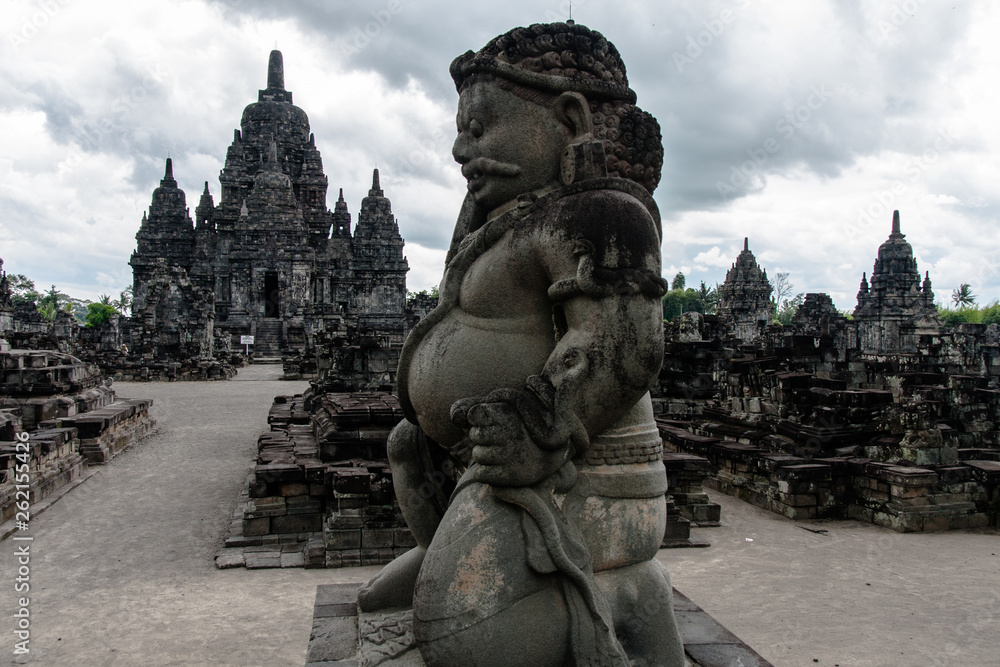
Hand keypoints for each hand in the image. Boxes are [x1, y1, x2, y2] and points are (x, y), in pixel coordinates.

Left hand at [451, 397, 568, 486]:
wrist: (552, 458)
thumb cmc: (522, 431)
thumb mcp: (509, 412)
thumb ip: (482, 408)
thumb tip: (454, 416)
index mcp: (510, 415)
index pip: (475, 414)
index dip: (477, 419)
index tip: (488, 422)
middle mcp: (510, 434)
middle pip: (475, 435)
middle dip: (482, 438)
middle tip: (498, 440)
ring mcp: (509, 455)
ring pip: (477, 454)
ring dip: (484, 456)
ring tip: (501, 454)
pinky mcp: (508, 476)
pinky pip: (480, 473)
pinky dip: (485, 472)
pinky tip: (499, 467)